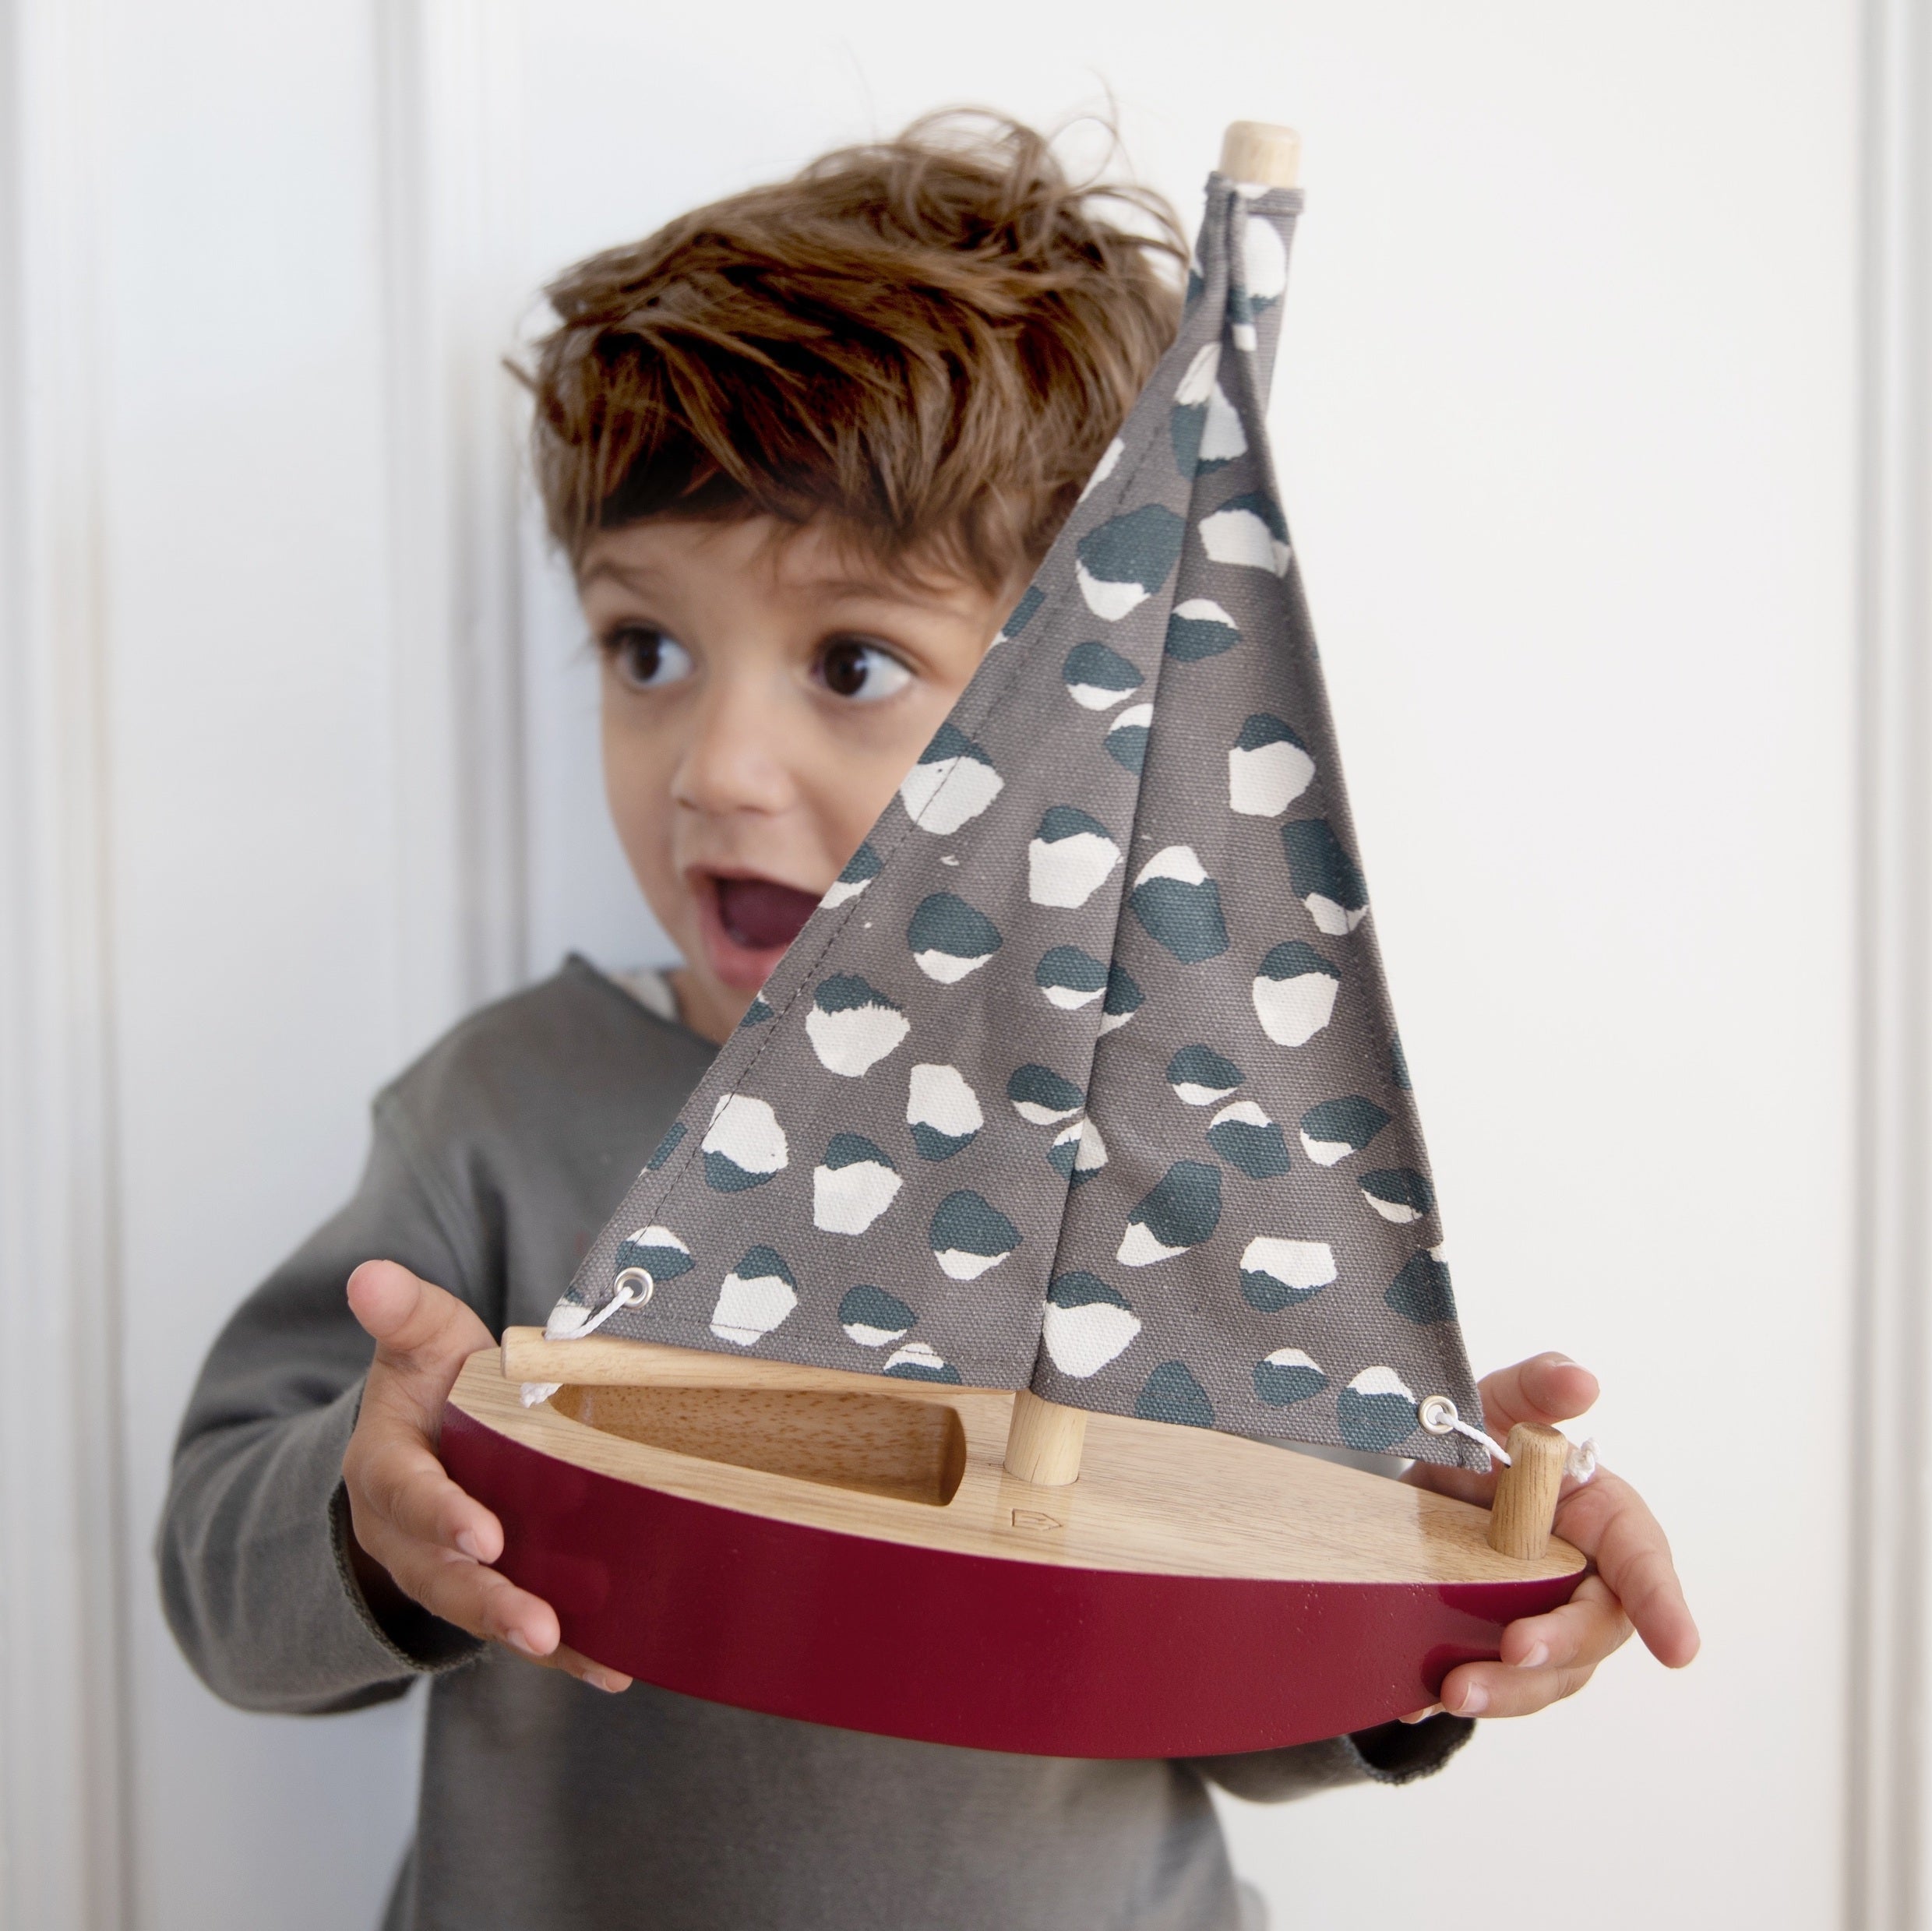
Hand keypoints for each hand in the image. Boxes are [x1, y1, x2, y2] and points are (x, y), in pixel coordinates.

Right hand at [341, 1260, 630, 1693]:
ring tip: (578, 1651)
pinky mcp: (495, 1590)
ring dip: (530, 1637)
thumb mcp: (419, 1342)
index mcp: (387, 1469)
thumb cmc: (432, 1384)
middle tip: (537, 1625)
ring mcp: (449, 1572)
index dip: (443, 1517)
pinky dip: (570, 1653)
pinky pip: (528, 1630)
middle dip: (489, 1602)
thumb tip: (370, 1274)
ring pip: (483, 1612)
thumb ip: (404, 1314)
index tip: (485, 1535)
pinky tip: (617, 1665)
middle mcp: (410, 1536)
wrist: (431, 1434)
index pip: (409, 1496)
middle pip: (444, 1577)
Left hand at [1401, 1351, 1698, 1720]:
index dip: (1664, 1605)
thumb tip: (1582, 1379)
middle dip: (1558, 1647)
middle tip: (1514, 1650)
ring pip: (1547, 1674)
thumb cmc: (1490, 1447)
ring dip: (1505, 1689)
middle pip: (1593, 1630)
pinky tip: (1413, 1699)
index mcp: (1607, 1522)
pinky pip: (1495, 1684)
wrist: (1431, 1487)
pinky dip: (1460, 1693)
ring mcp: (1552, 1623)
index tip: (1680, 1650)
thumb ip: (1538, 1388)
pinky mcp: (1509, 1651)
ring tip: (1451, 1690)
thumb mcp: (1502, 1406)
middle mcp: (1590, 1581)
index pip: (1643, 1564)